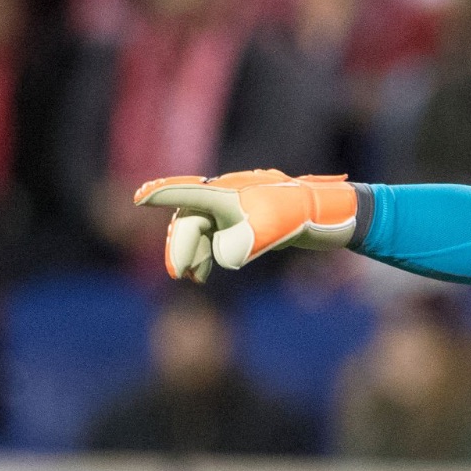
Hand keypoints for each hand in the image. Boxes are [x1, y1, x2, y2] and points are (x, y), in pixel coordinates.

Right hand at [133, 169, 357, 282]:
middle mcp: (228, 196)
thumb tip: (225, 260)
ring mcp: (237, 209)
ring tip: (193, 278)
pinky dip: (209, 253)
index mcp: (228, 192)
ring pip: (203, 230)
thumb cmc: (299, 215)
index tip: (140, 198)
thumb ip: (245, 242)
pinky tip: (205, 271)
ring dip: (193, 253)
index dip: (163, 195)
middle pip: (192, 220)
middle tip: (179, 275)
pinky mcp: (248, 221)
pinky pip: (217, 235)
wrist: (330, 213)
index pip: (189, 194)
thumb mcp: (273, 229)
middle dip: (181, 246)